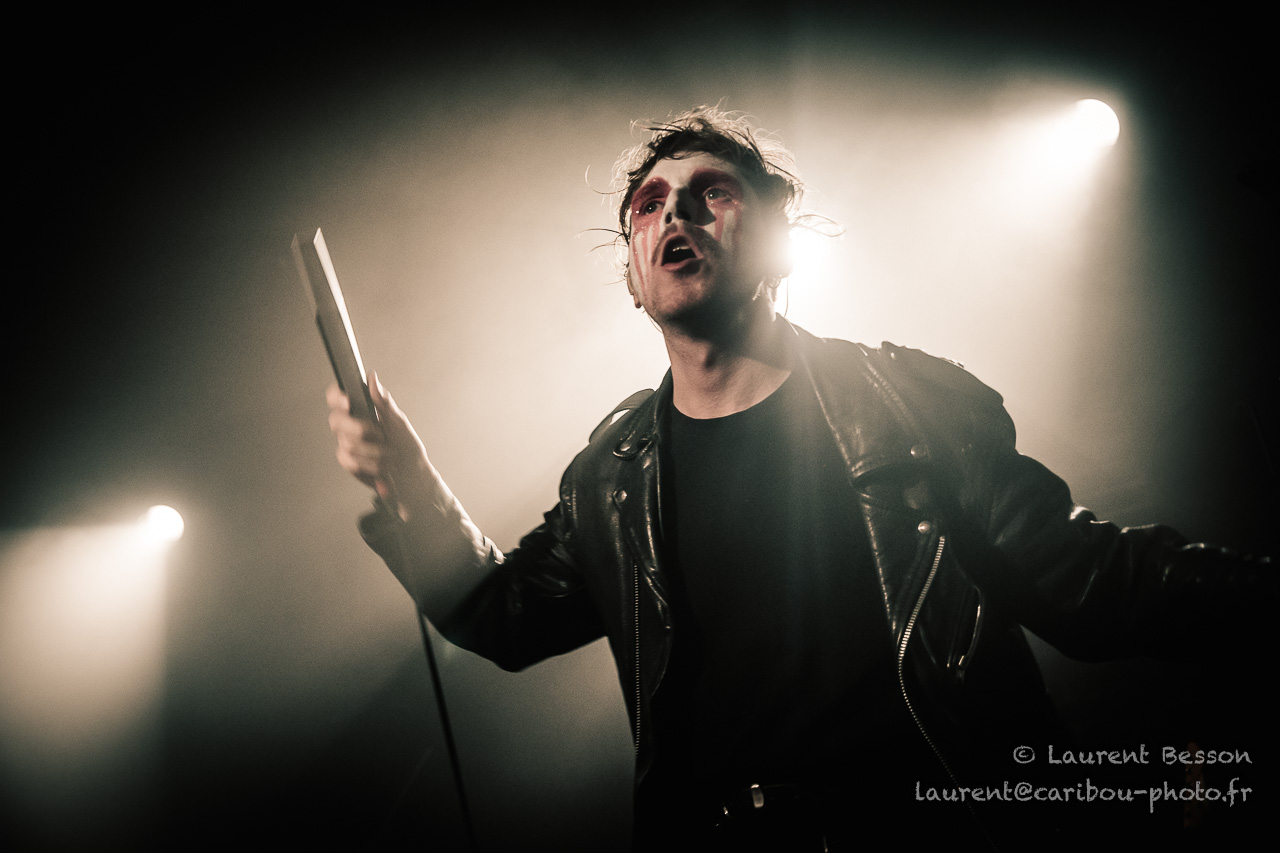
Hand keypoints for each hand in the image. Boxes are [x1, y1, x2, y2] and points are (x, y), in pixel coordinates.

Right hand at [327, 371, 428, 510]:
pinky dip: (370, 465)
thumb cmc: (406, 445)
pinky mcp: (348, 461)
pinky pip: (349, 461)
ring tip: (389, 454)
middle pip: (335, 421)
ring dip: (374, 451)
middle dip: (359, 428)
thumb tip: (372, 378)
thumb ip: (383, 401)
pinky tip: (382, 468)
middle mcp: (350, 424)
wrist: (412, 474)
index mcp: (361, 409)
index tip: (348, 402)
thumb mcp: (399, 421)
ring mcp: (347, 443)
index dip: (336, 397)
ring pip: (347, 444)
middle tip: (380, 434)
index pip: (336, 397)